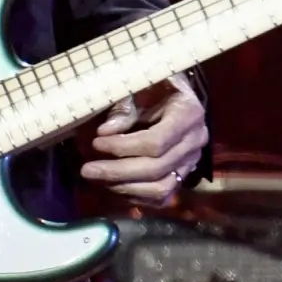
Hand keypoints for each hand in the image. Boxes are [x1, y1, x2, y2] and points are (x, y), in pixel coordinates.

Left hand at [80, 73, 207, 205]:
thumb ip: (125, 109)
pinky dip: (136, 195)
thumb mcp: (140, 86)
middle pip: (157, 168)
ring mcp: (191, 161)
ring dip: (125, 188)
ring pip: (161, 188)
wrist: (175, 91)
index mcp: (188, 114)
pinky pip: (162, 196)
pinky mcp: (183, 175)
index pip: (156, 142)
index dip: (123, 146)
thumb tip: (104, 133)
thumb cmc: (154, 84)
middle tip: (87, 170)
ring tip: (97, 179)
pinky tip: (113, 186)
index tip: (96, 142)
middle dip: (117, 172)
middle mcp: (195, 141)